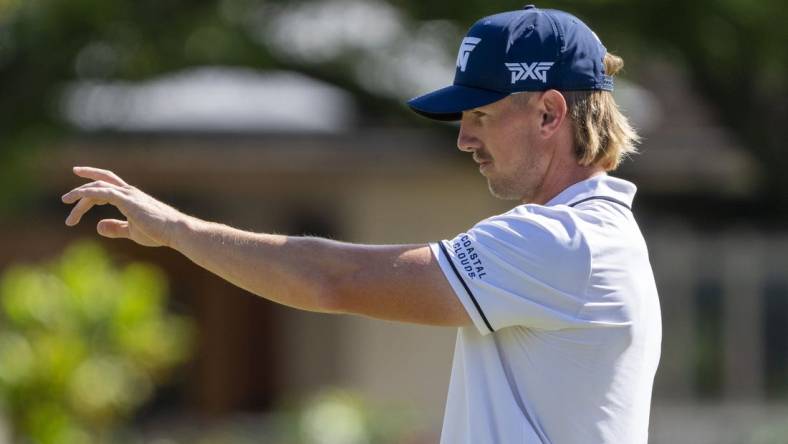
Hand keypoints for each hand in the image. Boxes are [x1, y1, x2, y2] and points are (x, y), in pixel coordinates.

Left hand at [61, 166, 185, 247]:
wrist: (174, 231)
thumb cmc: (159, 232)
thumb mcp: (132, 231)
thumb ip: (116, 228)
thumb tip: (98, 226)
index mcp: (131, 198)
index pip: (108, 186)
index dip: (91, 186)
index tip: (77, 192)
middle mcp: (128, 192)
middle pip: (100, 183)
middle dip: (82, 188)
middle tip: (66, 199)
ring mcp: (127, 194)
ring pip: (97, 187)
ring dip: (80, 195)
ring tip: (67, 205)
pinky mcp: (126, 200)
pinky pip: (101, 192)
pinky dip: (87, 193)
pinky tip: (76, 199)